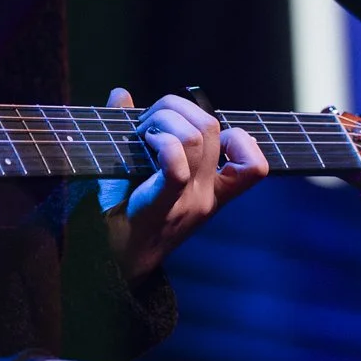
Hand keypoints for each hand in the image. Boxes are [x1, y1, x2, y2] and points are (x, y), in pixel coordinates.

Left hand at [101, 88, 266, 282]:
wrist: (106, 266)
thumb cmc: (122, 214)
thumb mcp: (146, 175)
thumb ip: (140, 131)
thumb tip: (121, 94)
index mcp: (210, 193)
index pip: (254, 166)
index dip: (239, 136)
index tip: (200, 131)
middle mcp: (206, 198)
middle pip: (210, 127)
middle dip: (174, 107)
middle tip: (146, 124)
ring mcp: (187, 204)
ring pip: (195, 137)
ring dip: (162, 120)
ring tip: (139, 134)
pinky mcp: (162, 207)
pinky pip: (177, 166)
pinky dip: (161, 143)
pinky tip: (143, 143)